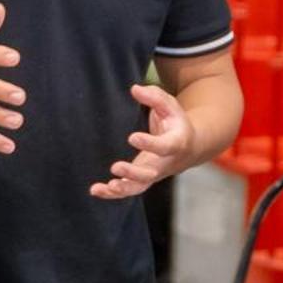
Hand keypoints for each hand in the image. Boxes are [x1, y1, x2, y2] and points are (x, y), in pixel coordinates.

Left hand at [90, 83, 194, 199]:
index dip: (150, 144)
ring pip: (139, 187)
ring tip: (106, 186)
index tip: (132, 137)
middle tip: (115, 167)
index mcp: (175, 143)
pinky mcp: (141, 180)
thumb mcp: (170, 106)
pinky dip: (112, 193)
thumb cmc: (175, 122)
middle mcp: (163, 163)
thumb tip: (134, 89)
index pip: (164, 147)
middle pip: (150, 174)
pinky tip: (95, 190)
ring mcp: (152, 174)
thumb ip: (154, 97)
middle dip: (133, 173)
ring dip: (122, 188)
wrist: (187, 147)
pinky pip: (128, 190)